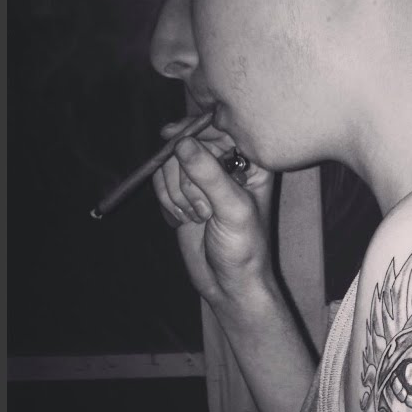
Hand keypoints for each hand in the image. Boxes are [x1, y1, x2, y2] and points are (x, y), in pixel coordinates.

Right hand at [152, 115, 277, 305]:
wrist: (229, 284)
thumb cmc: (245, 249)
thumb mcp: (233, 210)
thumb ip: (209, 175)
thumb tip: (181, 144)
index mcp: (251, 161)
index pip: (220, 127)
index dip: (196, 129)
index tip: (173, 136)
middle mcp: (226, 164)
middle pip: (189, 142)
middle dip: (186, 174)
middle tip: (202, 208)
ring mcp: (202, 178)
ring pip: (171, 162)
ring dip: (176, 191)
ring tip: (198, 217)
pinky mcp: (182, 193)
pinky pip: (160, 180)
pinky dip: (166, 200)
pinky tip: (184, 220)